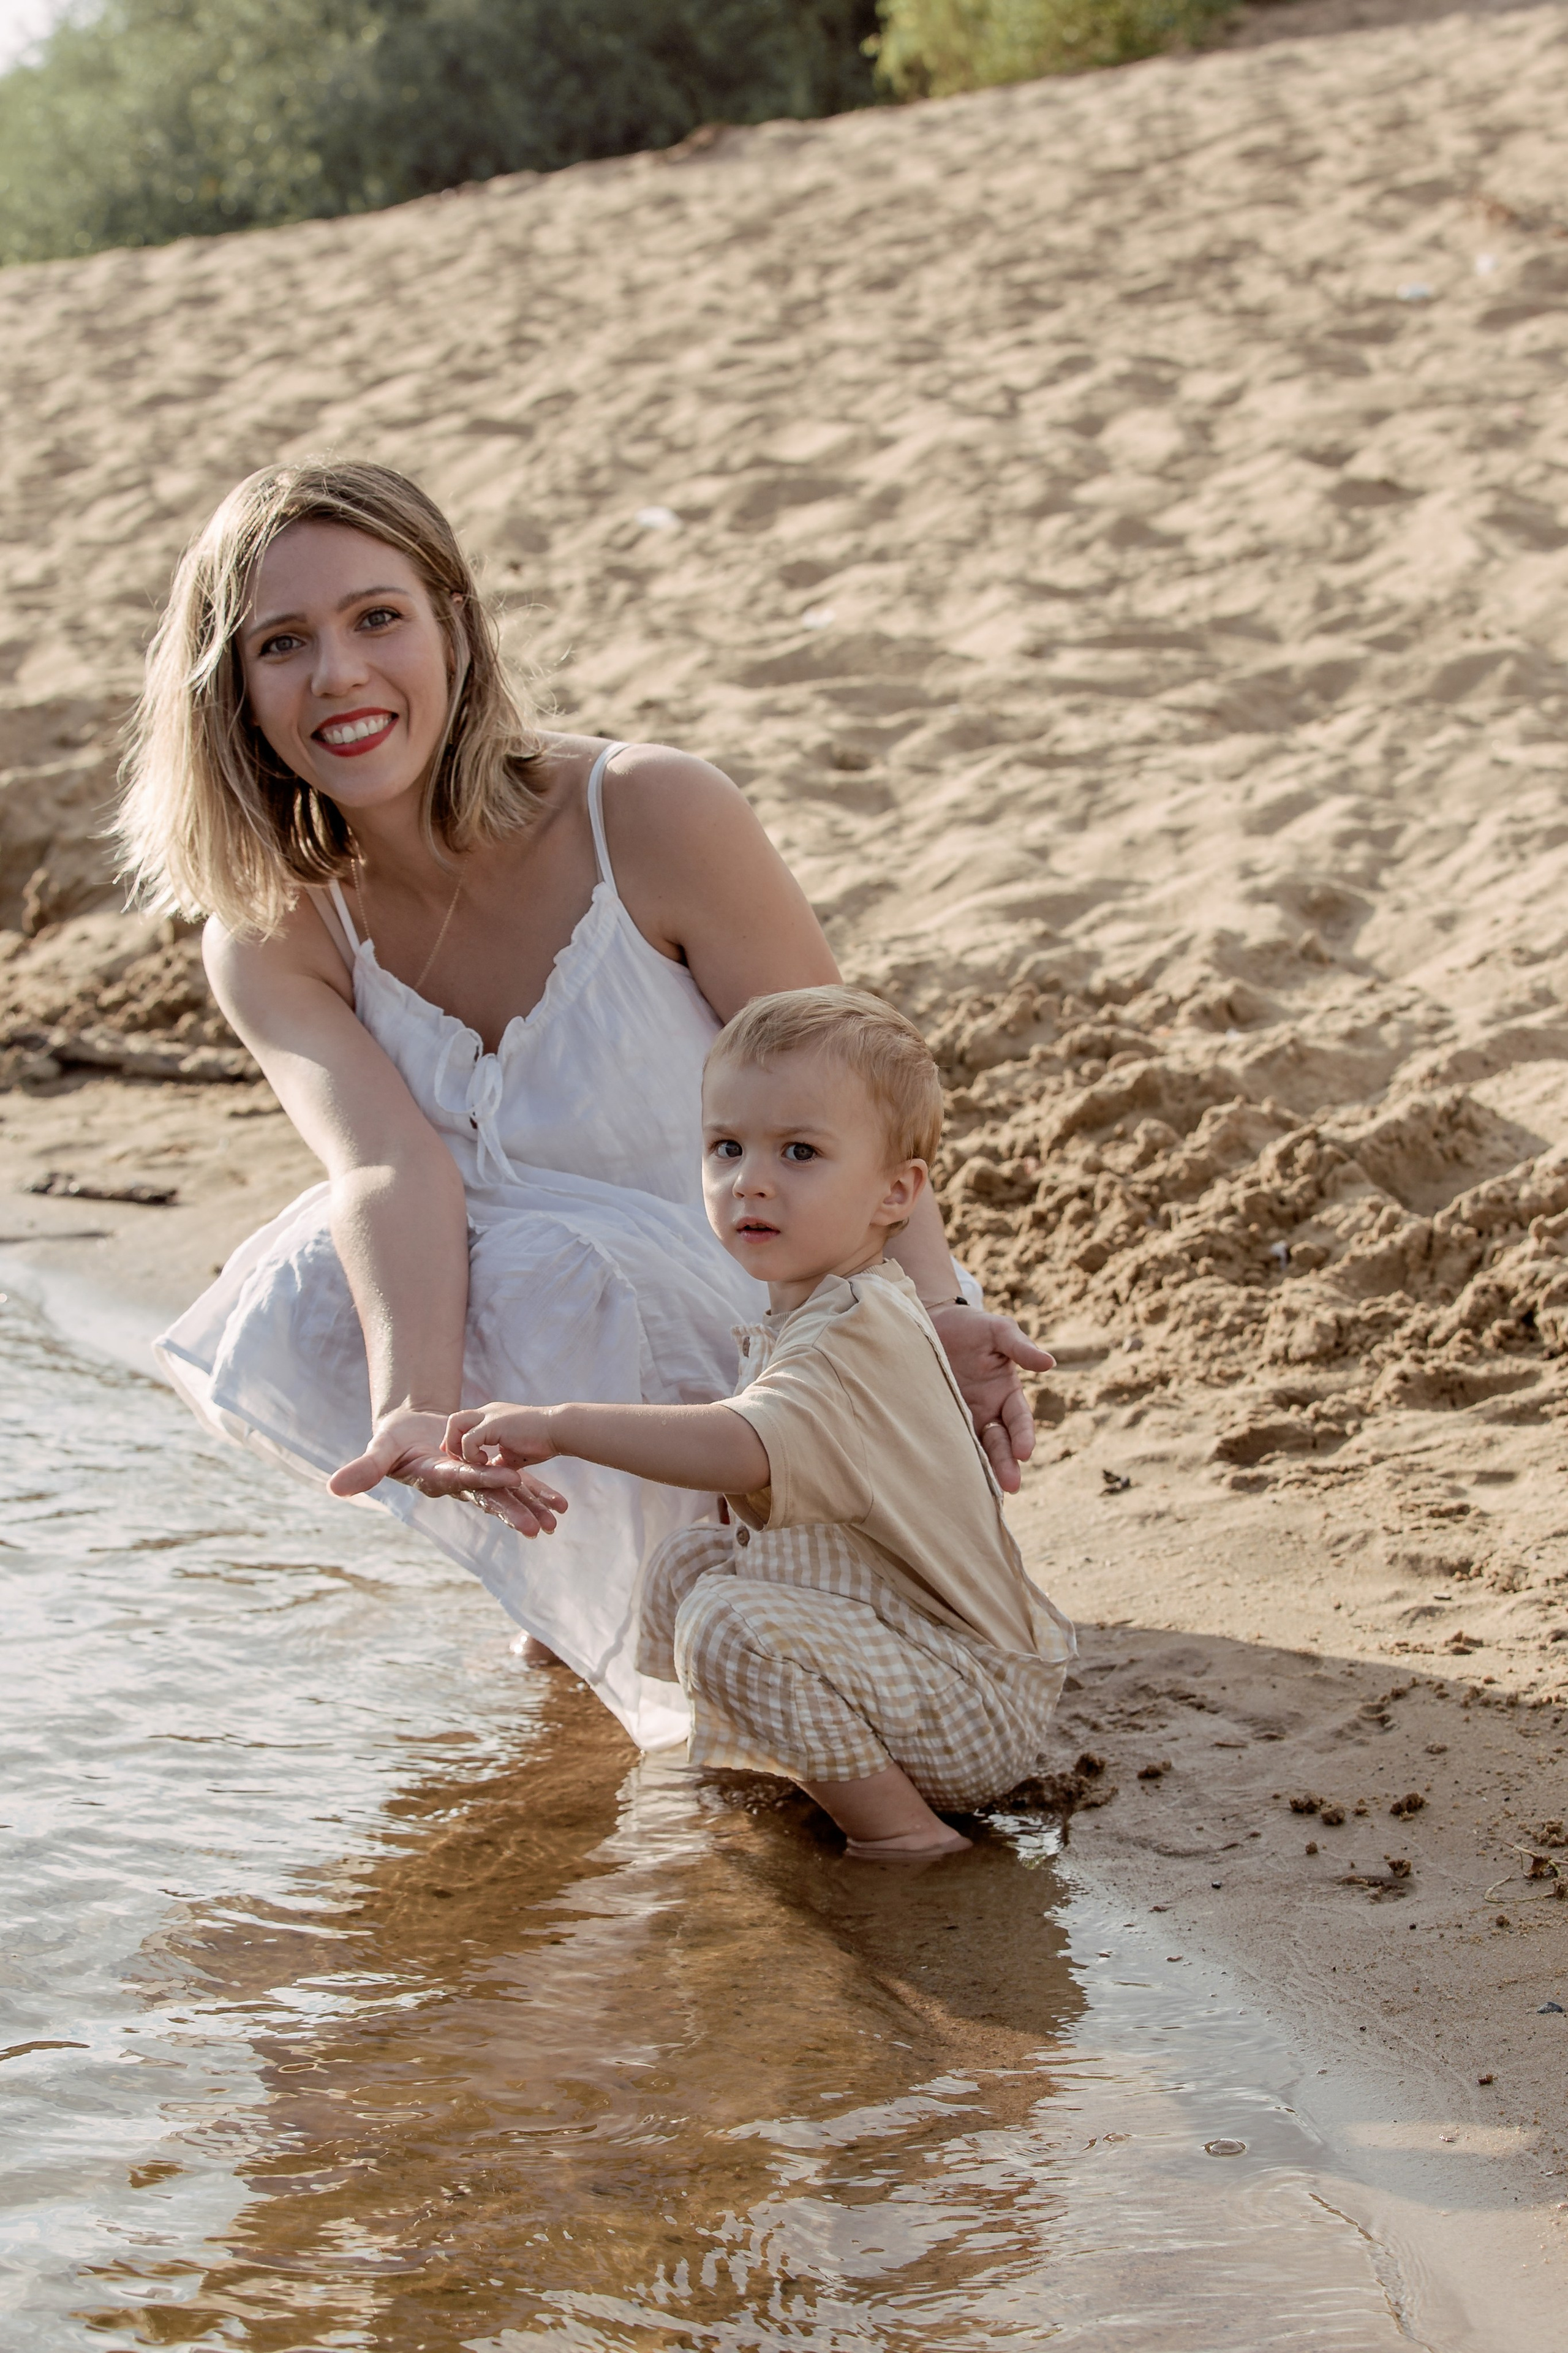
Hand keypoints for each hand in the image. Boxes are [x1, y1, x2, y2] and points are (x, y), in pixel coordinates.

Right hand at [329, 1405, 567, 1536]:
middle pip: (489, 1495)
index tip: (506, 1477)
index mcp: (437, 1475)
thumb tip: (333, 1488)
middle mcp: (459, 1483)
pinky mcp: (488, 1471)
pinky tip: (559, 1505)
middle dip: (513, 1510)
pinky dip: (537, 1492)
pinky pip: (516, 1483)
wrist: (411, 1433)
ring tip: (554, 1522)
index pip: (461, 1476)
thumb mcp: (379, 1449)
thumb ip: (364, 1470)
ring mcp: (475, 1480)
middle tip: (537, 1527)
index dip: (482, 1476)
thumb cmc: (392, 1440)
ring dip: (530, 1507)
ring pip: (506, 1494)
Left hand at [444, 1401, 558, 1470]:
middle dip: (451, 1442)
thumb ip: (498, 1460)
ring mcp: (489, 1416)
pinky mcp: (493, 1425)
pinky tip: (486, 1462)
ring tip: (475, 1462)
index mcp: (492, 1416)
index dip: (458, 1441)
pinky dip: (471, 1455)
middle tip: (462, 1461)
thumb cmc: (542, 1442)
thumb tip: (490, 1474)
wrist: (559, 1431)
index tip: (463, 1459)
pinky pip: (468, 1440)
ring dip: (458, 1447)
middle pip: (454, 1420)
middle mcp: (488, 1412)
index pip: (463, 1423)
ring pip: (455, 1424)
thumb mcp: (513, 1453)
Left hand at [928, 1305, 1053, 1494]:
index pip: (1019, 1421)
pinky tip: (948, 1475)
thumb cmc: (972, 1326)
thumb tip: (1049, 1362)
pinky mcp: (938, 1419)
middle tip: (1010, 1486)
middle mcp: (988, 1411)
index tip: (1024, 1452)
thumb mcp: (999, 1331)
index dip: (1023, 1436)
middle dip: (1006, 1464)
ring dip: (983, 1470)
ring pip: (976, 1450)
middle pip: (1000, 1443)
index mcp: (1006, 1394)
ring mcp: (963, 1418)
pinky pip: (947, 1441)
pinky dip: (951, 1458)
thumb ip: (1020, 1348)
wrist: (932, 1323)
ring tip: (985, 1494)